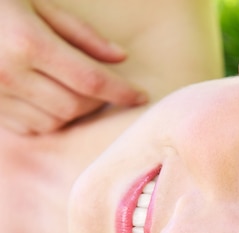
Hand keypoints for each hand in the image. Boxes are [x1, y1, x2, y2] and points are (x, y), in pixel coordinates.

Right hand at [0, 0, 146, 133]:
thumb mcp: (34, 2)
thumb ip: (79, 33)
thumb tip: (120, 59)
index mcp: (26, 42)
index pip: (89, 79)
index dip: (120, 91)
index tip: (140, 96)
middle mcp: (10, 74)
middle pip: (75, 105)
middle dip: (98, 100)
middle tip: (105, 87)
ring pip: (56, 121)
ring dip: (75, 111)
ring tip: (74, 89)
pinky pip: (33, 128)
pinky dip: (51, 119)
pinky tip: (49, 99)